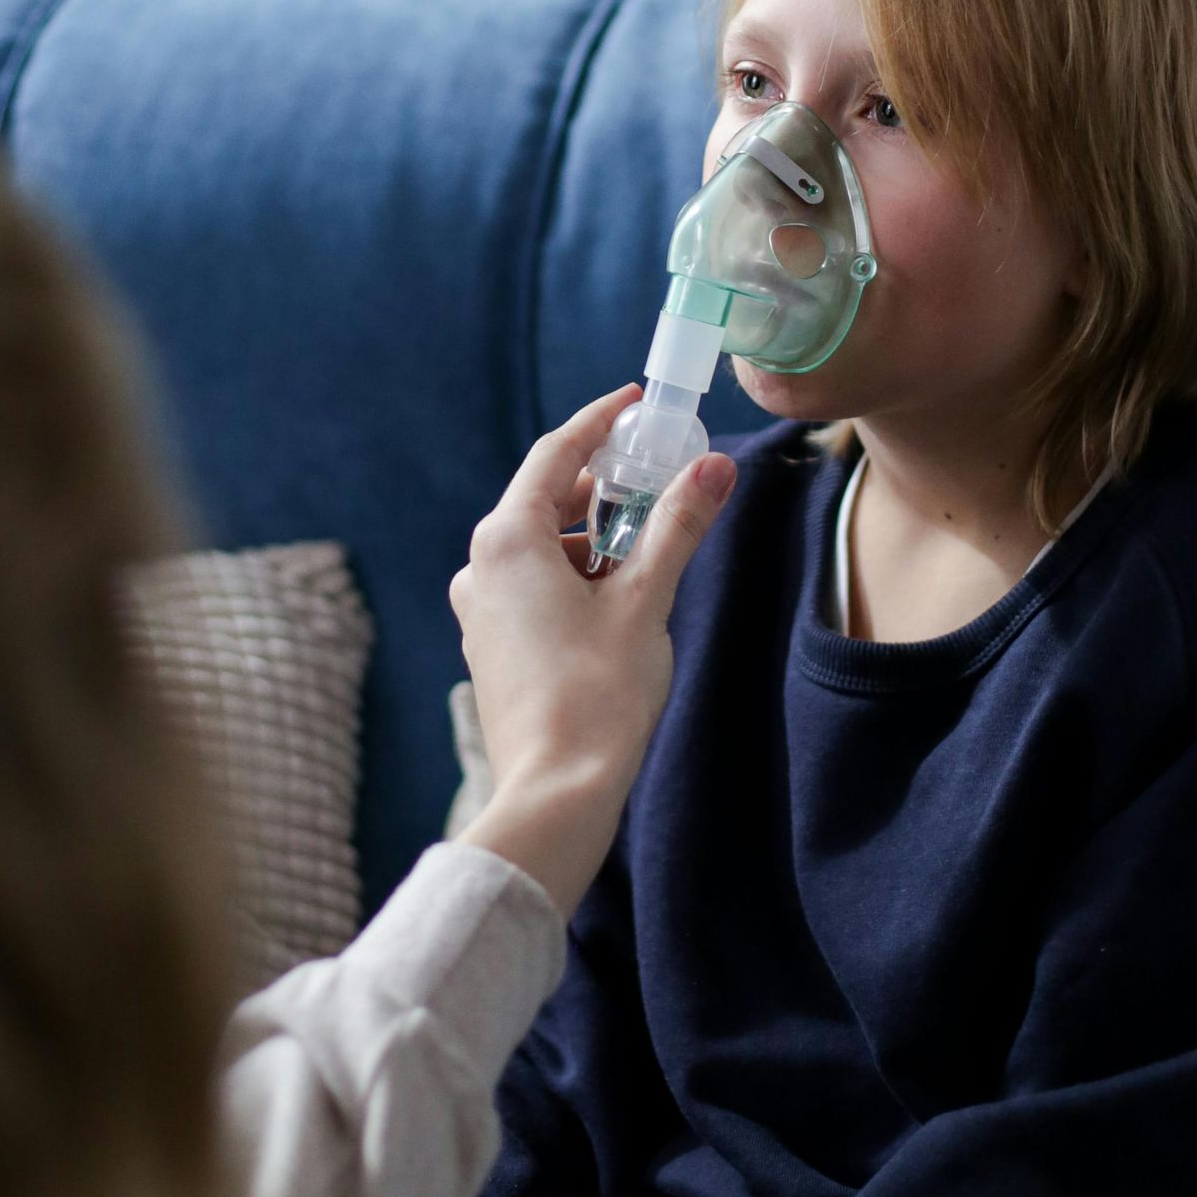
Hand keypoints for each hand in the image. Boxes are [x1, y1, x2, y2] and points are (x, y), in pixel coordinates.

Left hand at [450, 385, 735, 916]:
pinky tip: (621, 601)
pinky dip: (577, 578)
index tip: (638, 403)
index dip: (601, 423)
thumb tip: (716, 466)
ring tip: (652, 554)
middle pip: (548, 501)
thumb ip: (678, 525)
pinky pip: (535, 587)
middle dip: (606, 489)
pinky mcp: (492, 646)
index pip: (556, 454)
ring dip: (596, 541)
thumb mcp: (647, 600)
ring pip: (544, 549)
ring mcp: (481, 609)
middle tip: (661, 478)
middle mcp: (481, 567)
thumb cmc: (598, 696)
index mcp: (508, 540)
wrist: (555, 794)